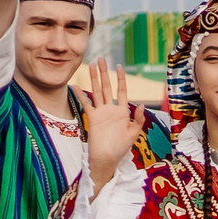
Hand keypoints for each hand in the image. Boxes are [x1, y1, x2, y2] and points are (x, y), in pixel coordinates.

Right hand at [78, 61, 139, 189]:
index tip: (119, 66)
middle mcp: (110, 109)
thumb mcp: (133, 134)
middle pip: (107, 87)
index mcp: (122, 112)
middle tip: (101, 59)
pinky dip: (80, 94)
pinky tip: (75, 85)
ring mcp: (100, 112)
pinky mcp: (91, 118)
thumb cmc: (120, 148)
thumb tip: (142, 105)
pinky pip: (86, 103)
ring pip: (96, 91)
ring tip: (91, 66)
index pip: (122, 91)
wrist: (106, 158)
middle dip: (104, 73)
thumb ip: (138, 119)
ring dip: (93, 79)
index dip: (120, 79)